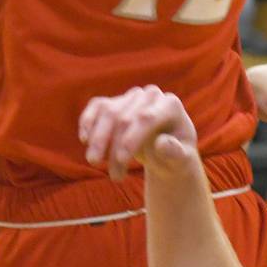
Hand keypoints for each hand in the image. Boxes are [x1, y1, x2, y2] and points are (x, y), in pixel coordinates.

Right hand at [78, 85, 197, 180]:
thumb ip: (175, 153)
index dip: (131, 138)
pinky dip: (87, 121)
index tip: (121, 160)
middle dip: (111, 145)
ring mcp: (132, 96)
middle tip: (106, 171)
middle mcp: (150, 95)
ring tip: (94, 163)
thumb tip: (161, 144)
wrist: (167, 152)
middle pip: (124, 117)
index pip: (146, 118)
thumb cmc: (176, 156)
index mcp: (170, 105)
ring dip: (97, 139)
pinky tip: (84, 139)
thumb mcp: (182, 160)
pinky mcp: (116, 101)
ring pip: (107, 112)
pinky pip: (97, 106)